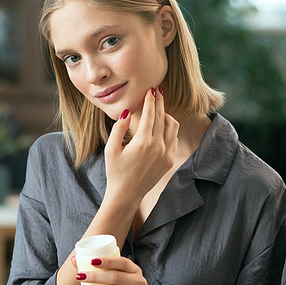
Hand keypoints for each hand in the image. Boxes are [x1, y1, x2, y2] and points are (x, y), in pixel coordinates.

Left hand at [76, 255, 154, 284]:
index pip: (122, 262)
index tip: (91, 261)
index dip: (108, 261)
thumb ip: (96, 270)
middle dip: (96, 276)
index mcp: (135, 270)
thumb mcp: (112, 281)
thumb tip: (74, 259)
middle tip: (80, 277)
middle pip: (116, 277)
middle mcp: (140, 281)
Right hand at [104, 87, 178, 205]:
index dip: (150, 100)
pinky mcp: (170, 161)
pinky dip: (169, 130)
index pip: (151, 114)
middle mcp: (158, 147)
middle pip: (163, 117)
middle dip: (160, 102)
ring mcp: (166, 154)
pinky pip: (174, 139)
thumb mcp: (111, 149)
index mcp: (143, 142)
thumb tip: (128, 112)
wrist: (126, 194)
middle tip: (158, 91)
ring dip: (166, 115)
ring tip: (159, 110)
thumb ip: (119, 128)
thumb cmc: (115, 171)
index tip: (150, 90)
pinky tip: (161, 128)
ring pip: (173, 126)